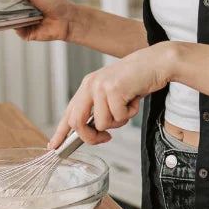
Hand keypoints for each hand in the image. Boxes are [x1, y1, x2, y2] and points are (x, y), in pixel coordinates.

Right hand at [2, 0, 76, 41]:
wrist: (68, 20)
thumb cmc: (55, 3)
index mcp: (23, 0)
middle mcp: (21, 12)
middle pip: (4, 9)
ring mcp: (23, 23)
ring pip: (8, 20)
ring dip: (2, 15)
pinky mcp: (26, 34)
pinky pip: (16, 29)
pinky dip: (14, 25)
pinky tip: (12, 19)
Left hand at [50, 43, 175, 146]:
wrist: (155, 63)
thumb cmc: (136, 79)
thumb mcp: (112, 93)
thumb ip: (99, 109)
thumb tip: (92, 132)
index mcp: (87, 86)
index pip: (69, 112)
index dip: (60, 132)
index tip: (54, 146)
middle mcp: (90, 85)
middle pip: (77, 122)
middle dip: (91, 137)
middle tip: (105, 138)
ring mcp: (101, 87)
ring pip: (102, 123)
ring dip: (119, 121)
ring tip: (127, 106)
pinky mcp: (114, 90)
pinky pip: (118, 117)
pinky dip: (130, 114)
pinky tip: (134, 100)